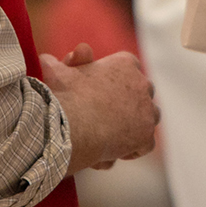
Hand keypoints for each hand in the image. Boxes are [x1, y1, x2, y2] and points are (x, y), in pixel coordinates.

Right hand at [40, 48, 158, 172]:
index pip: (128, 67)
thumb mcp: (58, 70)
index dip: (114, 82)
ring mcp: (147, 110)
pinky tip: (108, 153)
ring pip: (147, 117)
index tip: (98, 93)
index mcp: (124, 63)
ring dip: (131, 127)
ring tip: (107, 137)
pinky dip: (129, 150)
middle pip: (140, 93)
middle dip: (126, 105)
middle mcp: (142, 83)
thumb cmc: (61, 96)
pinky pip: (143, 144)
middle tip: (102, 119)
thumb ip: (66, 62)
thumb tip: (77, 53)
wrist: (70, 123)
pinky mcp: (146, 135)